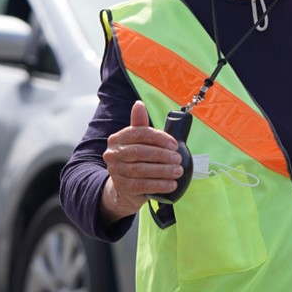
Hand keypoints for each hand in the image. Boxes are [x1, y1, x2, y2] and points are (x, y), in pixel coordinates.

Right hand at [100, 101, 184, 222]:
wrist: (124, 186)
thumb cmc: (135, 158)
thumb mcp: (137, 140)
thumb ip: (140, 124)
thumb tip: (138, 104)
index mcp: (117, 139)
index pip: (139, 133)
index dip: (159, 138)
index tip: (175, 144)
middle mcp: (113, 154)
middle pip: (140, 152)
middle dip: (162, 155)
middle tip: (178, 159)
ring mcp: (116, 172)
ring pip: (141, 170)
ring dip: (163, 171)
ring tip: (178, 171)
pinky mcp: (122, 188)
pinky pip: (142, 186)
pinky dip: (159, 185)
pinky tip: (171, 184)